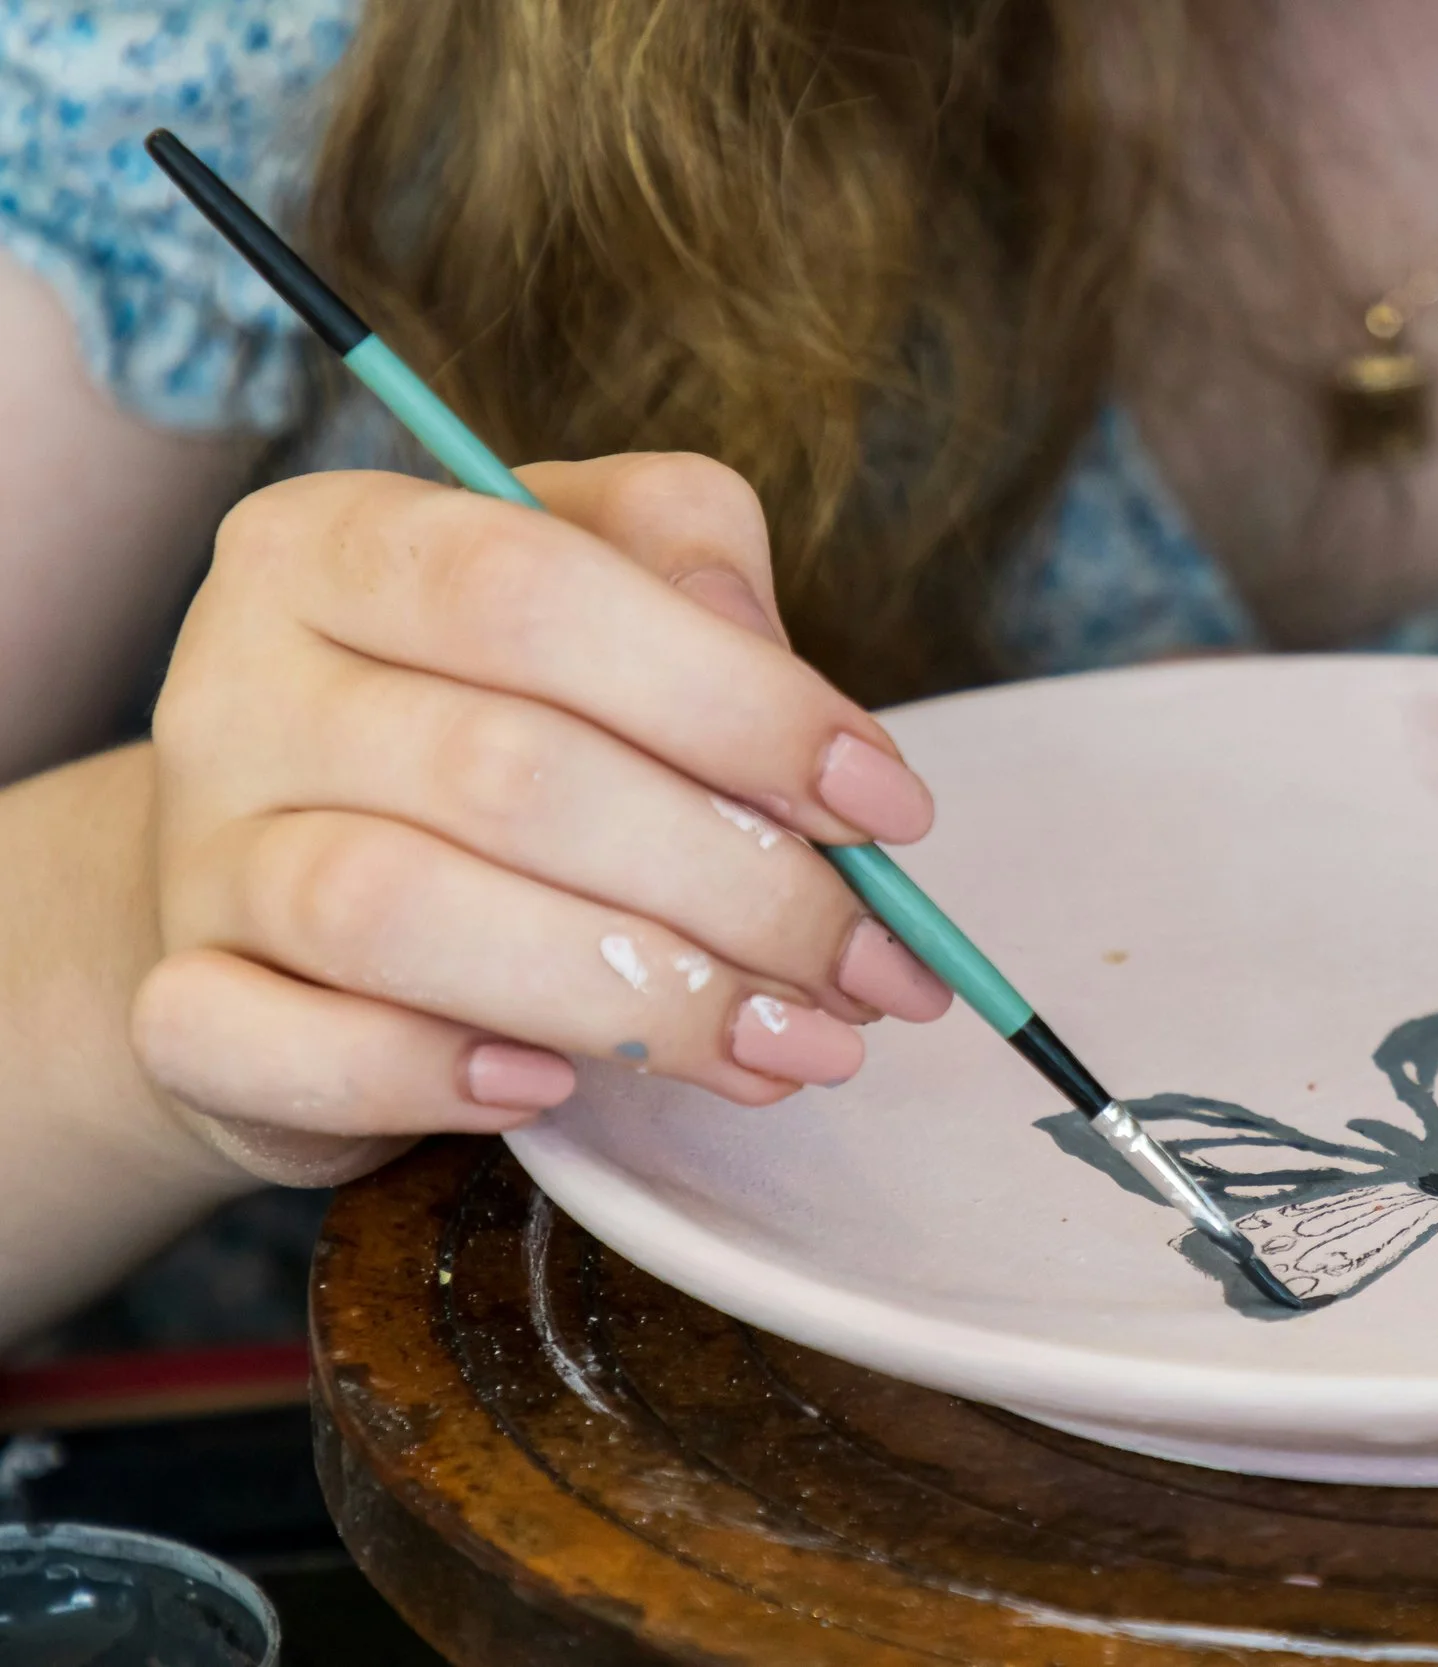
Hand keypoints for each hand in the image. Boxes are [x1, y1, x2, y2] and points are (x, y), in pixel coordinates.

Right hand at [130, 454, 952, 1184]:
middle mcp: (241, 681)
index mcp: (341, 541)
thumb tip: (785, 679)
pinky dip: (426, 1077)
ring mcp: (197, 852)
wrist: (285, 895)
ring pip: (398, 913)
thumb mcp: (598, 598)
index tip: (890, 809)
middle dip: (738, 885)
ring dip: (633, 997)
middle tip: (875, 970)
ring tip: (788, 1044)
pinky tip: (551, 1091)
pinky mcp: (179, 1010)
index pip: (534, 587)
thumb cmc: (489, 721)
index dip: (737, 701)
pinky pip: (281, 1049)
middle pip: (506, 771)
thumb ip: (691, 573)